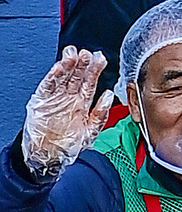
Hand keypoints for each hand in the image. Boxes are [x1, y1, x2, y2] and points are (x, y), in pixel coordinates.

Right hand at [22, 49, 113, 175]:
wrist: (45, 158)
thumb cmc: (67, 146)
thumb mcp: (89, 133)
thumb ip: (101, 115)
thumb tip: (109, 95)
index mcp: (82, 103)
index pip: (90, 82)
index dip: (95, 70)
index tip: (100, 59)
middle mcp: (69, 97)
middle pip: (77, 76)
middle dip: (82, 64)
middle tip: (87, 54)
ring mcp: (55, 98)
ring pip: (62, 77)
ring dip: (67, 65)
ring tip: (72, 55)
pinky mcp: (41, 101)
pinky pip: (47, 86)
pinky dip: (52, 77)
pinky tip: (58, 67)